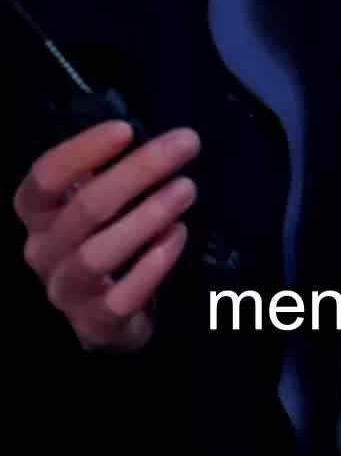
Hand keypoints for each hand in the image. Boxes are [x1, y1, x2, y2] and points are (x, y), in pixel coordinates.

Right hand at [14, 119, 199, 351]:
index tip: (126, 130)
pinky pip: (119, 299)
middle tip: (186, 145)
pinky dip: (152, 267)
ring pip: (97, 254)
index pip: (45, 177)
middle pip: (84, 208)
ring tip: (186, 189)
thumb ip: (113, 170)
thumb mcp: (101, 198)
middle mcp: (43, 251)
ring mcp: (65, 292)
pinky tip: (178, 236)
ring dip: (147, 217)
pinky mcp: (93, 326)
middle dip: (138, 171)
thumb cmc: (109, 235)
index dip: (82, 151)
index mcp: (38, 214)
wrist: (113, 312)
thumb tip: (158, 138)